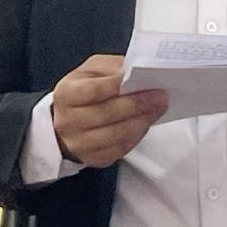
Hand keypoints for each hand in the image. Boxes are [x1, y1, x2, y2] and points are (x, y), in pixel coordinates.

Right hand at [51, 54, 168, 168]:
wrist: (68, 119)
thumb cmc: (84, 89)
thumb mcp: (92, 70)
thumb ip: (111, 67)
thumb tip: (133, 73)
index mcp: (66, 94)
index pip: (95, 90)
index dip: (120, 85)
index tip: (145, 81)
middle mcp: (68, 121)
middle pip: (107, 113)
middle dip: (138, 104)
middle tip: (160, 97)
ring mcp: (79, 143)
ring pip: (116, 135)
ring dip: (141, 122)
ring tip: (157, 110)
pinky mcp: (92, 158)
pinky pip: (119, 150)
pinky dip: (136, 136)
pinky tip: (145, 124)